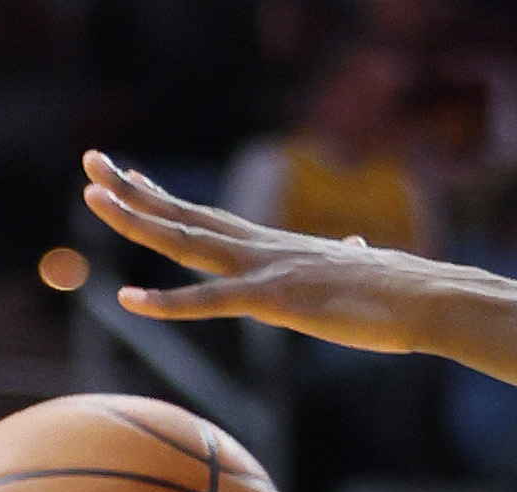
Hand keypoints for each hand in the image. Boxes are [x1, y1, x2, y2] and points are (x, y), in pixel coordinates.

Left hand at [79, 151, 434, 351]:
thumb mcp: (360, 268)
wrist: (426, 298)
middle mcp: (262, 249)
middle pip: (185, 217)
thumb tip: (357, 246)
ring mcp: (265, 271)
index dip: (164, 198)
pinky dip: (167, 303)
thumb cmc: (399, 292)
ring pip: (186, 243)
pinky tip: (129, 300)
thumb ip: (346, 257)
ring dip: (136, 222)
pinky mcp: (275, 302)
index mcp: (276, 247)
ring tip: (91, 198)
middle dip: (134, 192)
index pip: (209, 217)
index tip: (130, 178)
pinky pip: (210, 302)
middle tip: (90, 162)